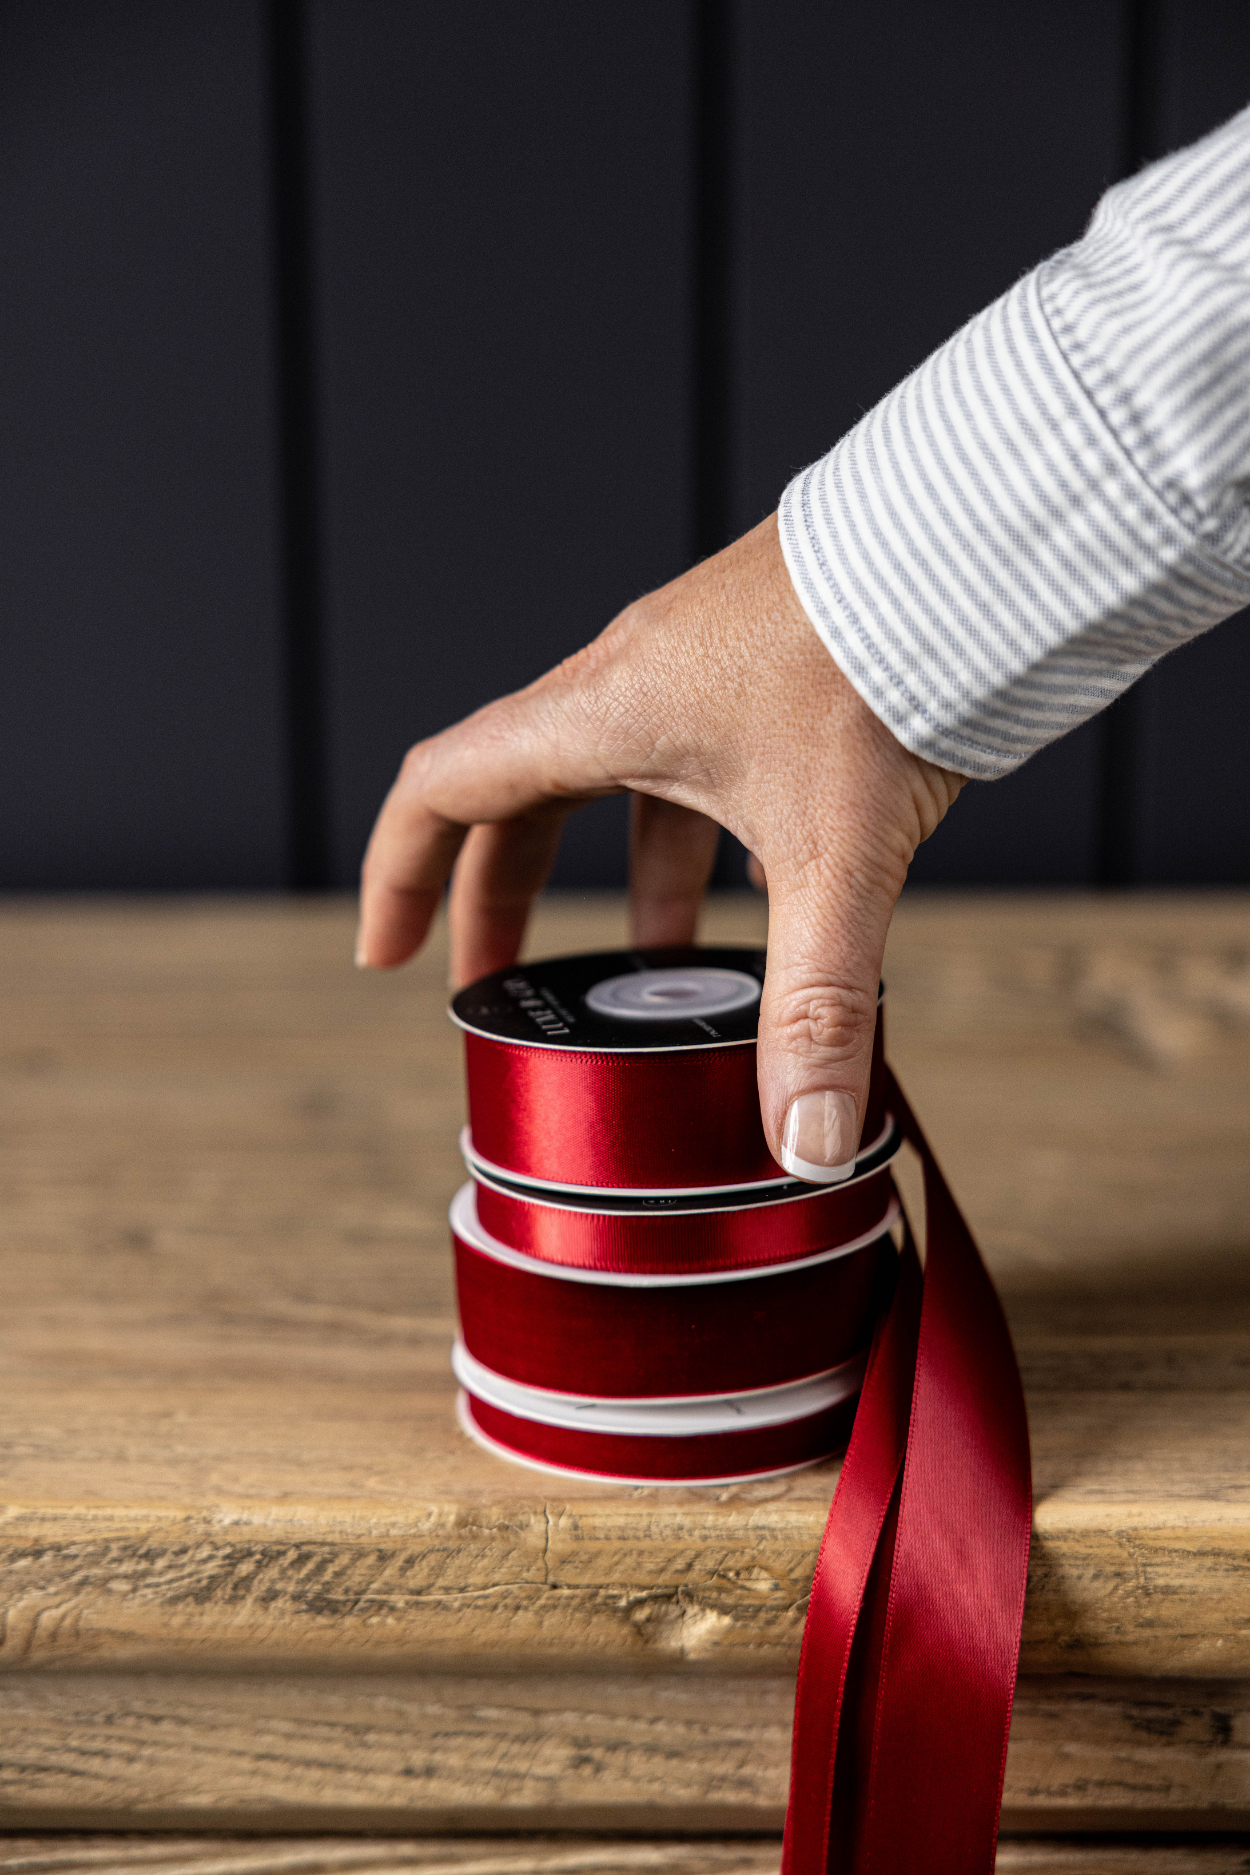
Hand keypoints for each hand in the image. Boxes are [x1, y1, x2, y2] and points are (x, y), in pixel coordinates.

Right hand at [357, 514, 963, 1180]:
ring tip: (655, 966)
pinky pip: (695, 759)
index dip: (399, 877)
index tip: (386, 955)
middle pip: (520, 798)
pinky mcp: (762, 666)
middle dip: (502, 900)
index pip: (443, 789)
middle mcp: (630, 679)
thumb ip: (818, 1005)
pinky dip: (703, 835)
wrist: (975, 537)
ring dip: (619, 876)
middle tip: (499, 985)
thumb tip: (803, 1144)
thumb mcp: (834, 854)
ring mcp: (697, 666)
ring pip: (617, 781)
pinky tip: (763, 886)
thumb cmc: (881, 657)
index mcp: (601, 712)